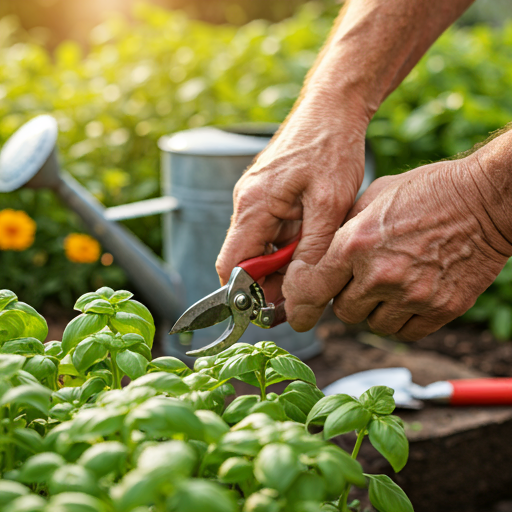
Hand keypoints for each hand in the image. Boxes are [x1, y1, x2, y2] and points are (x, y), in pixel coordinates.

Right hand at [215, 98, 368, 301]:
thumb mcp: (330, 205)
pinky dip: (287, 247)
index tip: (276, 310)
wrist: (333, 107)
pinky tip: (312, 246)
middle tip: (305, 294)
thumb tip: (298, 295)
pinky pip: (270, 233)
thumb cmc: (332, 147)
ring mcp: (256, 200)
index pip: (231, 266)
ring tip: (315, 268)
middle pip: (244, 261)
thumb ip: (311, 252)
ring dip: (282, 265)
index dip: (247, 295)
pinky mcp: (268, 197)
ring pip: (258, 249)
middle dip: (270, 283)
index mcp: (254, 206)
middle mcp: (247, 204)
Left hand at [283, 155, 511, 340]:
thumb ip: (342, 232)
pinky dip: (401, 321)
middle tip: (363, 278)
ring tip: (391, 284)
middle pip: (342, 312)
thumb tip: (319, 259)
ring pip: (373, 325)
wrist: (484, 198)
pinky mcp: (441, 309)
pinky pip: (405, 333)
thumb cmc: (427, 191)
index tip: (300, 309)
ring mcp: (412, 295)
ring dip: (375, 311)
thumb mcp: (371, 198)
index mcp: (354, 243)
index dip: (299, 302)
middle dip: (347, 298)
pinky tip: (408, 298)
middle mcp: (380, 274)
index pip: (310, 289)